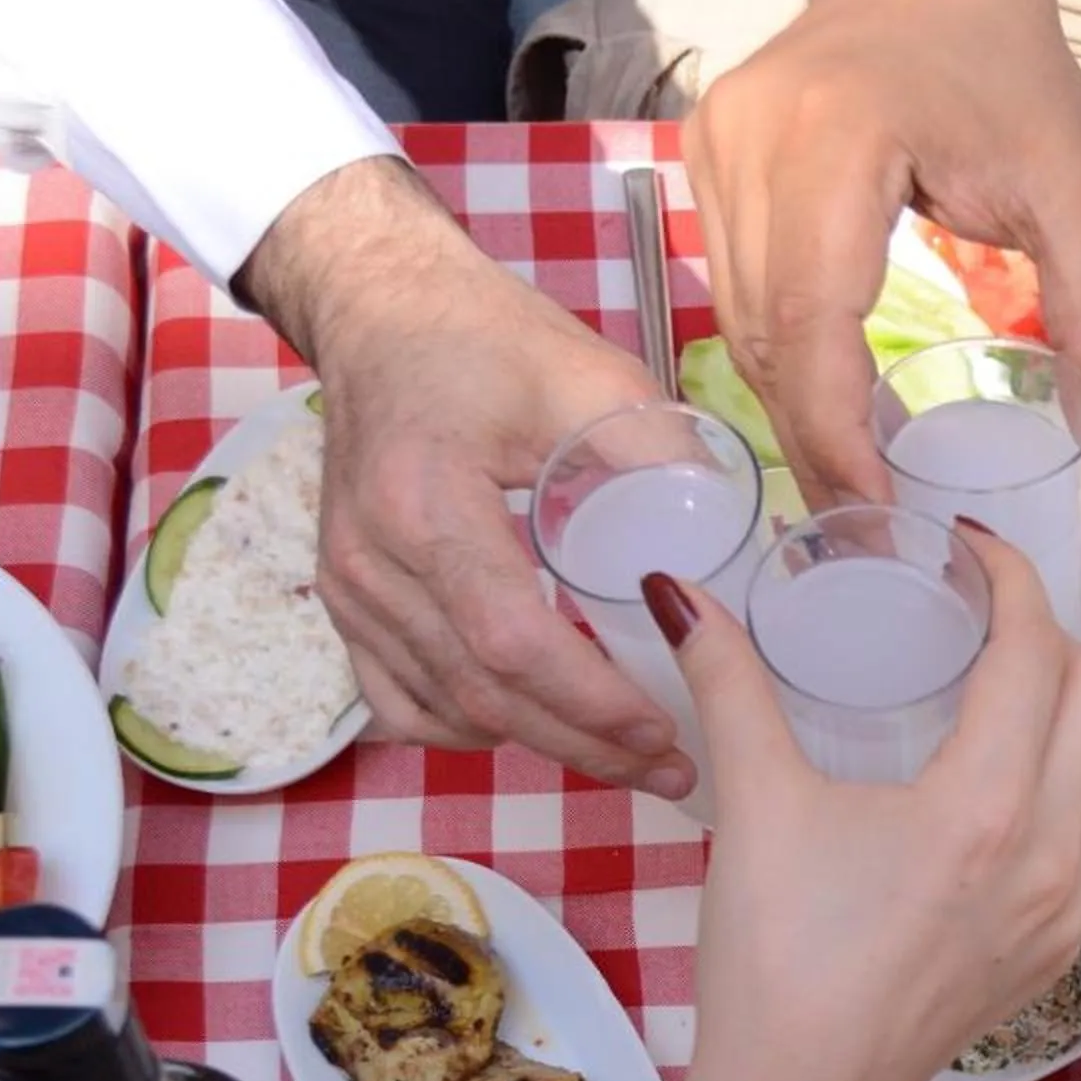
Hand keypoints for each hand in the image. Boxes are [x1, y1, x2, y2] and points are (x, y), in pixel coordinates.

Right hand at [238, 158, 688, 794]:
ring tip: (627, 756)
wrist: (381, 312)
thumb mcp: (589, 377)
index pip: (509, 639)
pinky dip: (473, 727)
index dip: (589, 700)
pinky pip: (403, 702)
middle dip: (584, 745)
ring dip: (540, 745)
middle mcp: (371, 558)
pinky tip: (539, 727)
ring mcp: (347, 587)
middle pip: (481, 693)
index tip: (663, 726)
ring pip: (446, 709)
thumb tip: (736, 548)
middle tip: (671, 768)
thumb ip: (660, 459)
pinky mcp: (344, 601)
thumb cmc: (485, 338)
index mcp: (424, 501)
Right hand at [646, 527, 1080, 1080]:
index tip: (971, 548)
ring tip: (1010, 676)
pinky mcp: (1059, 951)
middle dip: (1051, 635)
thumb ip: (725, 684)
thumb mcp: (753, 806)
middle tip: (986, 610)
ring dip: (1078, 705)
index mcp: (984, 805)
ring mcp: (1065, 908)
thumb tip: (676, 590)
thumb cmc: (773, 960)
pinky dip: (1075, 777)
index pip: (1036, 653)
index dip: (1012, 580)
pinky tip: (1015, 772)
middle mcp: (1049, 853)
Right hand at [682, 0, 1080, 507]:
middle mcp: (748, 140)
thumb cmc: (1009, 71)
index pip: (813, 319)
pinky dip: (782, 366)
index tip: (883, 515)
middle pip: (762, 337)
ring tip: (858, 494)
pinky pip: (737, 293)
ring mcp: (714, 149)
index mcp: (835, 137)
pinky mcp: (709, 161)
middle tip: (872, 538)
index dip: (839, 433)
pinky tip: (832, 416)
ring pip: (738, 326)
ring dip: (796, 415)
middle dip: (818, 446)